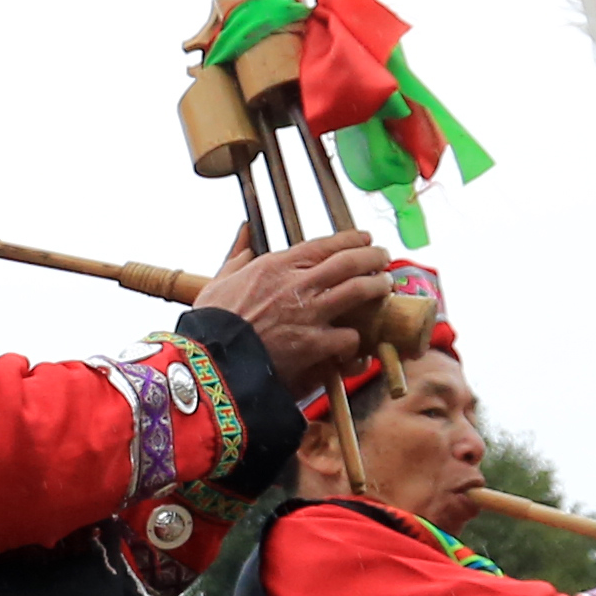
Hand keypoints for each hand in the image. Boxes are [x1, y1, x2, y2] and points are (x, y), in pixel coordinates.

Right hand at [196, 226, 395, 400]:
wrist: (210, 362)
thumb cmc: (211, 323)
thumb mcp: (218, 280)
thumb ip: (237, 255)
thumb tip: (244, 233)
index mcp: (276, 265)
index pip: (325, 244)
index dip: (351, 239)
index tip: (365, 238)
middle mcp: (298, 284)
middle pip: (351, 261)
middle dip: (374, 256)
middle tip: (384, 258)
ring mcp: (309, 313)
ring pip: (359, 290)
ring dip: (377, 288)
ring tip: (384, 288)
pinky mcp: (314, 344)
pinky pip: (350, 337)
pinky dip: (357, 342)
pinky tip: (359, 345)